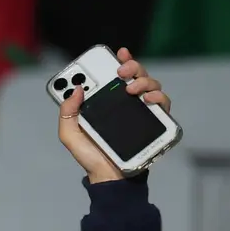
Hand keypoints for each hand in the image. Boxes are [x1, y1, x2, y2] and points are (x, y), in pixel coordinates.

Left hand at [58, 48, 170, 183]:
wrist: (109, 177)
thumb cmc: (91, 156)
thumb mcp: (70, 135)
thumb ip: (67, 113)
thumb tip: (75, 89)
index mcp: (106, 101)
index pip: (114, 75)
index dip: (118, 60)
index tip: (117, 53)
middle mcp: (126, 102)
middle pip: (135, 74)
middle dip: (130, 66)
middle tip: (121, 71)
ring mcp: (141, 111)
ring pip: (150, 84)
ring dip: (143, 80)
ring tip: (131, 88)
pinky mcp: (154, 122)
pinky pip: (162, 102)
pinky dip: (158, 96)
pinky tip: (148, 98)